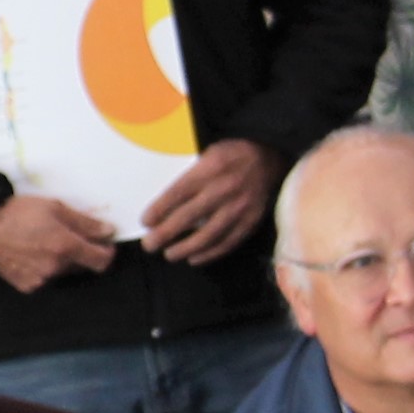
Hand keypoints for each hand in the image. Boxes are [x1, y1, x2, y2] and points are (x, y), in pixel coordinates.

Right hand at [0, 191, 117, 292]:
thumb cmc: (19, 213)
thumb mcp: (55, 207)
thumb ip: (85, 222)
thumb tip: (109, 231)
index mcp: (66, 246)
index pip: (101, 261)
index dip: (107, 252)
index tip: (103, 243)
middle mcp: (56, 267)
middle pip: (82, 266)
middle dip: (81, 253)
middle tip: (66, 236)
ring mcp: (42, 280)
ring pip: (64, 272)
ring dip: (62, 261)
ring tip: (44, 243)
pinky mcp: (28, 287)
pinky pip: (46, 279)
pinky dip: (45, 268)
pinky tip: (32, 255)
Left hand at [139, 139, 279, 265]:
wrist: (267, 157)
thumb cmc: (231, 155)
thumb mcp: (207, 154)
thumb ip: (189, 176)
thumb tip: (162, 203)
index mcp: (210, 168)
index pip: (178, 193)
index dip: (159, 210)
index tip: (145, 222)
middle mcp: (224, 189)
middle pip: (189, 217)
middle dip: (165, 234)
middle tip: (149, 245)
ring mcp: (239, 208)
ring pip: (208, 235)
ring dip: (185, 248)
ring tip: (170, 255)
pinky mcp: (251, 221)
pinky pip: (228, 243)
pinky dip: (209, 254)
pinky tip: (194, 258)